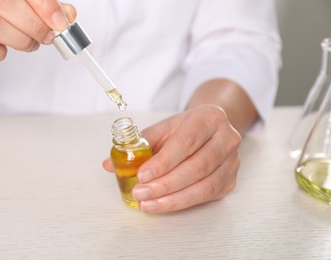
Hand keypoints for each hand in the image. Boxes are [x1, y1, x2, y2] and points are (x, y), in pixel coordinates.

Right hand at [0, 0, 75, 63]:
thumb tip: (67, 15)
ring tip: (30, 44)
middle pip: (5, 3)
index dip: (43, 4)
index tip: (60, 20)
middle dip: (35, 25)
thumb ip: (40, 4)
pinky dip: (0, 53)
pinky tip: (2, 48)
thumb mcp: (14, 0)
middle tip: (47, 36)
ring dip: (21, 41)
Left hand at [103, 105, 241, 212]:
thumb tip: (110, 164)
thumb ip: (139, 144)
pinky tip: (163, 204)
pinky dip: (182, 203)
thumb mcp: (163, 129)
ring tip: (147, 203)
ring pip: (205, 185)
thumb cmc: (184, 129)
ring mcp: (232, 161)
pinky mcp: (230, 180)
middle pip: (198, 166)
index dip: (163, 161)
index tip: (142, 175)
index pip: (186, 142)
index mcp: (210, 117)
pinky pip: (207, 196)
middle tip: (140, 193)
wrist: (210, 129)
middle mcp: (227, 138)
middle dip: (165, 184)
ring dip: (173, 198)